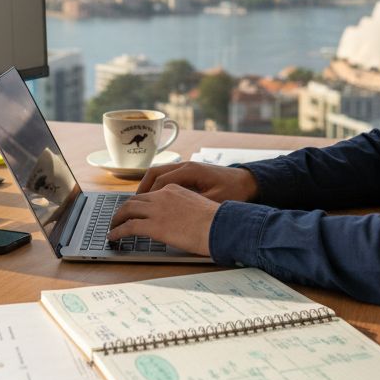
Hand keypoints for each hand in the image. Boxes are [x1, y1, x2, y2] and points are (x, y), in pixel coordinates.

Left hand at [108, 184, 216, 255]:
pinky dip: (117, 231)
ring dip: (117, 219)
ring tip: (113, 227)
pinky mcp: (153, 226)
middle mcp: (162, 196)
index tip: (135, 210)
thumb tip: (179, 218)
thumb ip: (184, 207)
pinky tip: (113, 237)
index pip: (150, 194)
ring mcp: (156, 210)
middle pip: (134, 200)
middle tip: (118, 218)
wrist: (220, 226)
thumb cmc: (216, 221)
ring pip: (127, 210)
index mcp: (174, 189)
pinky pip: (128, 227)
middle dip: (124, 209)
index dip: (139, 203)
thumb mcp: (197, 206)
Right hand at [136, 160, 258, 201]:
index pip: (160, 180)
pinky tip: (155, 199)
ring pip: (158, 173)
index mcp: (190, 170)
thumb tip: (177, 214)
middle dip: (142, 188)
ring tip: (139, 203)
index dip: (147, 195)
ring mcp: (186, 167)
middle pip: (154, 172)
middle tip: (132, 205)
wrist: (247, 181)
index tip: (139, 208)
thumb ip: (195, 204)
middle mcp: (185, 165)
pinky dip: (156, 185)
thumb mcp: (215, 201)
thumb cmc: (234, 191)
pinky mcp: (189, 172)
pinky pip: (166, 176)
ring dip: (147, 186)